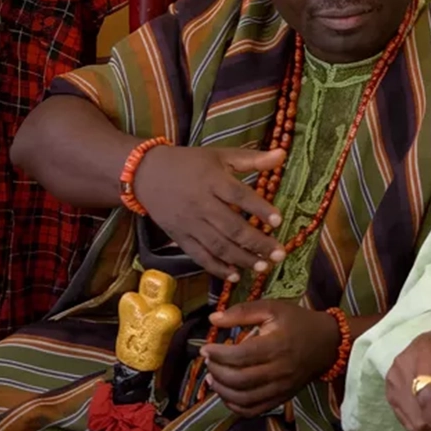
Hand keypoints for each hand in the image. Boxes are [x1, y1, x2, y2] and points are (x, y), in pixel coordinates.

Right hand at [130, 144, 287, 281]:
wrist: (146, 174)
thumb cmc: (189, 163)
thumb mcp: (220, 155)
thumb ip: (251, 159)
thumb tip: (283, 154)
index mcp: (212, 180)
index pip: (239, 195)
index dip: (259, 209)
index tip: (279, 221)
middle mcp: (201, 204)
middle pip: (231, 226)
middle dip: (257, 242)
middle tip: (279, 254)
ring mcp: (189, 223)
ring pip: (217, 245)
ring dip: (241, 258)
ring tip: (263, 267)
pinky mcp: (179, 237)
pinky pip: (199, 256)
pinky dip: (217, 268)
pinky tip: (235, 276)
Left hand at [200, 300, 340, 416]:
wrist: (328, 343)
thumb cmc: (298, 322)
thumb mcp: (272, 308)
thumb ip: (242, 312)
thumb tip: (213, 319)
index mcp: (276, 345)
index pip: (240, 356)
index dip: (217, 354)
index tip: (205, 348)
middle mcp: (279, 370)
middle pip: (239, 380)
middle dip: (216, 371)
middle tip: (208, 361)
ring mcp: (281, 388)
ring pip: (244, 399)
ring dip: (222, 391)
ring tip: (212, 377)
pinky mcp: (281, 398)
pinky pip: (254, 411)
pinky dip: (235, 407)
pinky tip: (226, 393)